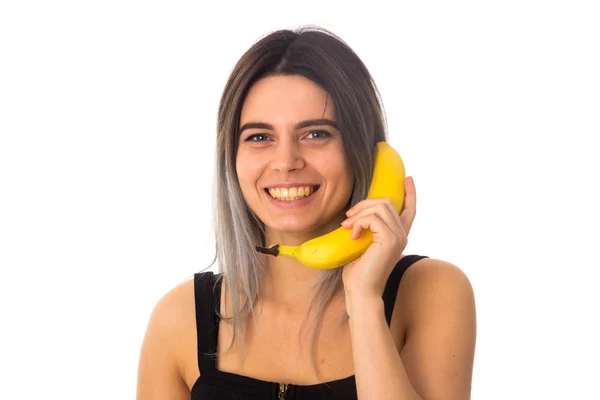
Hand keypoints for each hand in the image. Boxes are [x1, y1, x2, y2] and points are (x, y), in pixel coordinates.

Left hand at [341, 176, 416, 309]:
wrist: (361, 292)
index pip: (410, 210)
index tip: (408, 178)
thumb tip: (355, 214)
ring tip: (347, 226)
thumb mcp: (362, 245)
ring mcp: (398, 237)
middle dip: (365, 203)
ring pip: (381, 207)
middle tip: (349, 216)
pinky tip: (352, 235)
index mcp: (398, 236)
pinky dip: (358, 222)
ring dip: (359, 212)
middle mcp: (402, 235)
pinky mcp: (390, 240)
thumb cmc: (358, 272)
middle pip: (388, 202)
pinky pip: (373, 218)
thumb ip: (367, 229)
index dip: (410, 193)